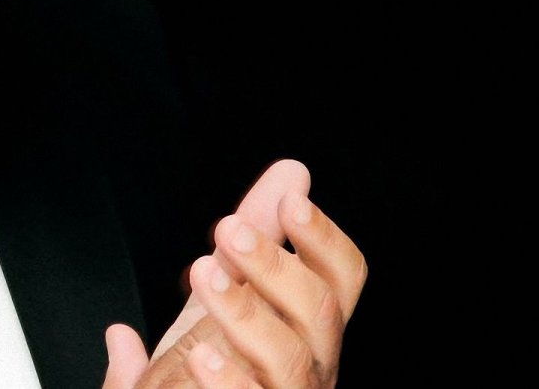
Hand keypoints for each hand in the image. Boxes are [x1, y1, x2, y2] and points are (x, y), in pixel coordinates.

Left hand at [102, 160, 366, 387]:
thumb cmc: (197, 376)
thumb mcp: (219, 297)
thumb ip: (249, 242)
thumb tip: (291, 171)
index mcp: (304, 331)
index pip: (340, 280)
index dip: (323, 240)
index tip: (291, 201)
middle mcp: (307, 369)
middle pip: (320, 314)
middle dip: (276, 265)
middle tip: (228, 228)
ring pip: (290, 358)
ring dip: (246, 311)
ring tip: (202, 273)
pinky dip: (228, 382)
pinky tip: (199, 357)